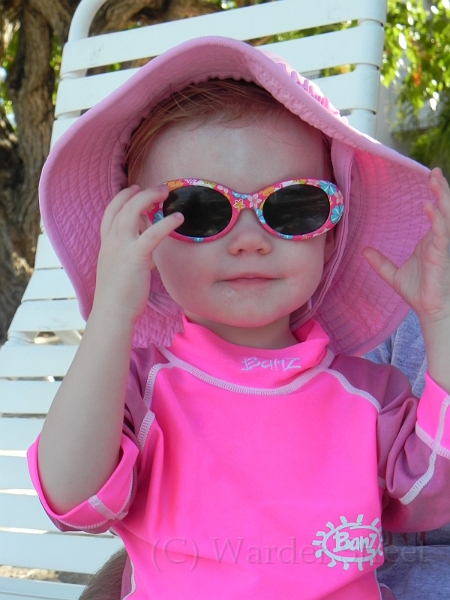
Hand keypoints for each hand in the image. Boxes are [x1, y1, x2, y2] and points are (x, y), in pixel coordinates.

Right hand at [92, 185, 182, 322]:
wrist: (112, 312)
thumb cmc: (119, 296)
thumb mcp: (122, 270)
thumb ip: (131, 257)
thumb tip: (147, 255)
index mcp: (106, 244)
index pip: (110, 212)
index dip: (122, 197)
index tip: (135, 189)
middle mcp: (111, 241)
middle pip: (121, 206)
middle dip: (139, 193)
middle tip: (159, 188)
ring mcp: (121, 247)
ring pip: (131, 212)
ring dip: (149, 198)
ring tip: (166, 192)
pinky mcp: (135, 257)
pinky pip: (151, 234)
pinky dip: (166, 223)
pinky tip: (179, 218)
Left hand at [363, 168, 449, 390]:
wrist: (428, 309)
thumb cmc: (418, 291)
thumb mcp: (393, 275)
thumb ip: (380, 263)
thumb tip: (364, 252)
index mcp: (431, 240)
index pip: (436, 211)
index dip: (435, 194)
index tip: (430, 178)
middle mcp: (439, 239)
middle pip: (444, 209)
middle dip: (441, 189)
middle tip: (434, 171)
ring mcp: (443, 246)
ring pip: (446, 216)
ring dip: (443, 198)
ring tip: (435, 180)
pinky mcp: (443, 255)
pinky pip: (442, 233)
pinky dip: (438, 220)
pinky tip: (431, 207)